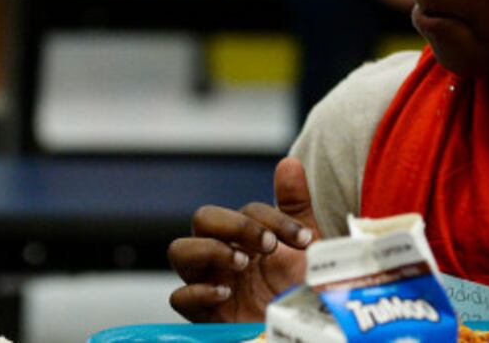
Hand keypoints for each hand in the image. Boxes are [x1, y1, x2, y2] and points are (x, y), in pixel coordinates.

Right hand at [168, 157, 318, 322]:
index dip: (272, 218)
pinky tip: (225, 292)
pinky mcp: (204, 317)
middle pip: (203, 218)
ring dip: (209, 250)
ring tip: (241, 263)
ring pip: (180, 251)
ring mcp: (209, 283)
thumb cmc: (302, 292)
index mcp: (246, 237)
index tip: (303, 239)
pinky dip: (198, 292)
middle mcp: (223, 256)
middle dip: (234, 225)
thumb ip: (296, 207)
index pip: (246, 210)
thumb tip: (289, 162)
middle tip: (267, 245)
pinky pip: (179, 297)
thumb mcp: (306, 249)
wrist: (309, 331)